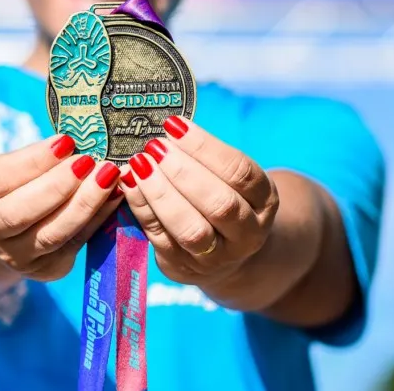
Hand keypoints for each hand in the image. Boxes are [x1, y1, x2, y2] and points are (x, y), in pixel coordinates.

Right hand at [0, 134, 121, 281]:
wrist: (4, 228)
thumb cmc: (12, 183)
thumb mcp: (10, 164)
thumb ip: (36, 157)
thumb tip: (76, 143)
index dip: (33, 161)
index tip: (66, 141)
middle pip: (20, 213)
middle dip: (59, 186)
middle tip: (90, 161)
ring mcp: (14, 256)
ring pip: (52, 234)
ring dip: (85, 203)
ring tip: (108, 175)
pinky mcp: (45, 270)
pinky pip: (75, 243)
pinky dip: (98, 218)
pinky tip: (114, 196)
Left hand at [118, 116, 278, 285]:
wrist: (226, 252)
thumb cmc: (222, 197)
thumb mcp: (229, 178)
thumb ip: (204, 157)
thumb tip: (166, 128)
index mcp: (264, 201)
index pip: (240, 172)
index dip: (205, 147)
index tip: (174, 125)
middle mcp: (247, 233)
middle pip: (220, 204)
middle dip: (183, 172)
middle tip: (155, 147)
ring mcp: (216, 256)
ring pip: (191, 230)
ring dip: (162, 194)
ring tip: (140, 164)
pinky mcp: (183, 267)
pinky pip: (160, 238)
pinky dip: (142, 208)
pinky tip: (130, 183)